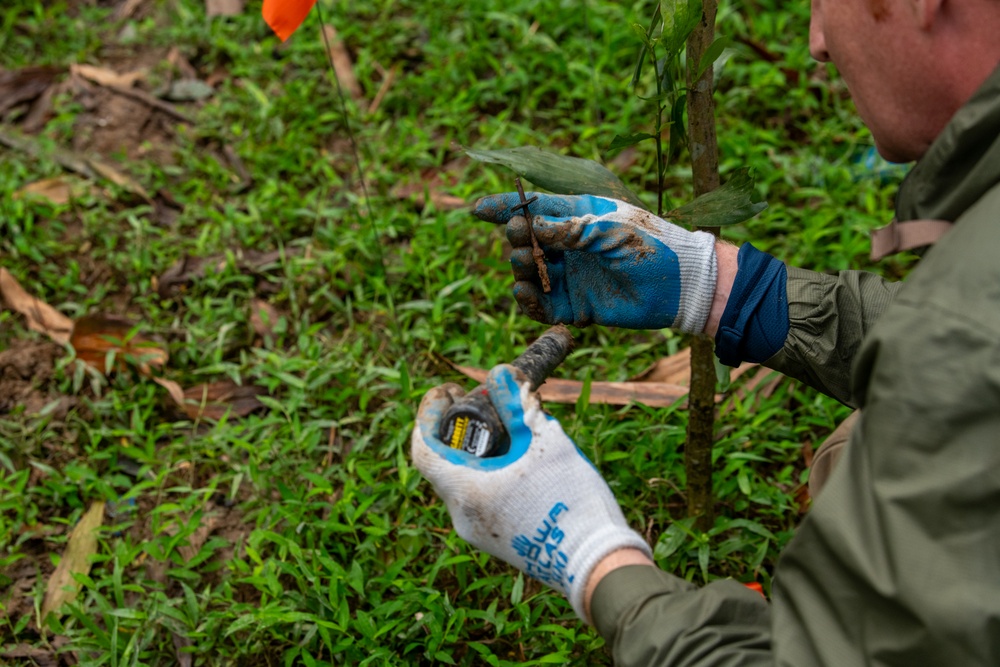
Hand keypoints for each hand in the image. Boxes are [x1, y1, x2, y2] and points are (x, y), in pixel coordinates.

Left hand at [411, 364, 651, 619]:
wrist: (598, 564)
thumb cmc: (572, 503)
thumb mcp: (546, 444)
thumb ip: (519, 406)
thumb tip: (502, 375)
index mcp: (466, 492)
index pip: (423, 448)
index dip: (428, 414)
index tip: (448, 391)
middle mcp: (463, 517)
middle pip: (444, 462)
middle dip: (457, 428)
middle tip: (478, 401)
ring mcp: (479, 532)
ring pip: (464, 481)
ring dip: (477, 451)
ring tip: (508, 427)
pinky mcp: (498, 540)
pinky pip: (481, 498)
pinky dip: (490, 472)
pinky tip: (520, 459)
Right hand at [474, 193, 717, 332]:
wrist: (679, 287)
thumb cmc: (649, 246)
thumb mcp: (607, 229)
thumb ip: (567, 229)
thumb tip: (529, 225)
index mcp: (578, 217)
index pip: (534, 209)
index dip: (505, 208)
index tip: (478, 211)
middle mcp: (570, 246)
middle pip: (526, 241)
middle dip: (515, 240)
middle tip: (520, 240)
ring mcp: (572, 277)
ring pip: (529, 274)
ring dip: (519, 270)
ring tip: (524, 270)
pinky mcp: (576, 307)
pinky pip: (542, 306)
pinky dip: (529, 302)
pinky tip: (525, 294)